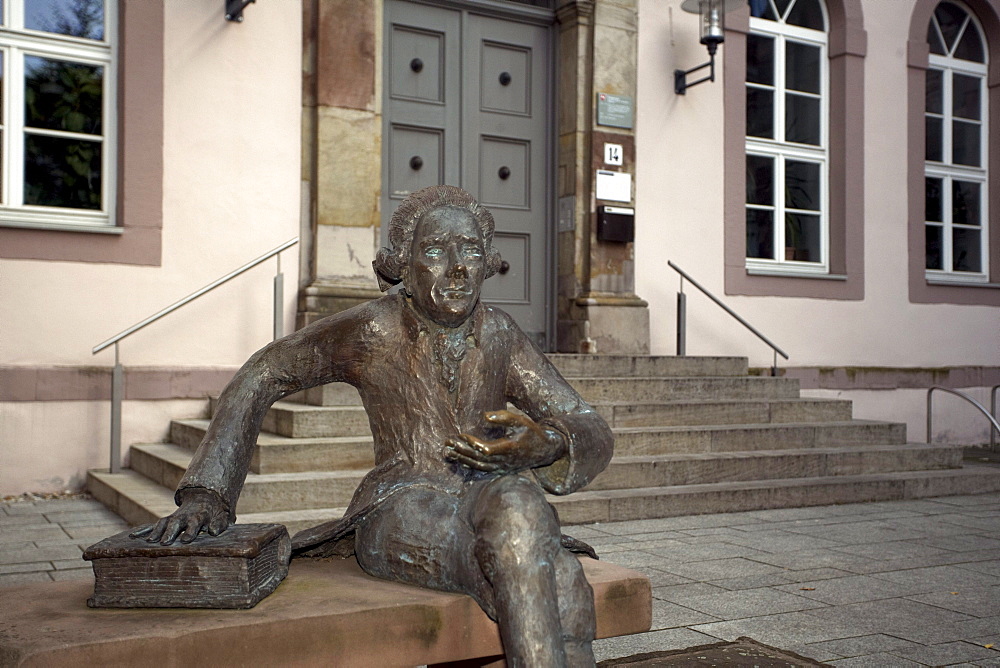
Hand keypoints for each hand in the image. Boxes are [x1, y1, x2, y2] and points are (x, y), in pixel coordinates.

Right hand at [130, 487, 229, 544]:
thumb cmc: (215, 514)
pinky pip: (152, 525)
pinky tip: (132, 537)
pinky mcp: (165, 521)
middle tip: (164, 543)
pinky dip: (142, 531)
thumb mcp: (222, 517)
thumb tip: (213, 531)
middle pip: (175, 524)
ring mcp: (173, 518)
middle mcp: (184, 517)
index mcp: (199, 517)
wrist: (205, 499)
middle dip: (170, 532)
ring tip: (149, 543)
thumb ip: (219, 524)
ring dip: (155, 532)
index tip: (186, 540)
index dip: (190, 531)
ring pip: (162, 524)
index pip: (194, 524)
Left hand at [444, 410, 567, 473]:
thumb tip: (485, 416)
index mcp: (510, 448)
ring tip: (448, 452)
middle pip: (479, 459)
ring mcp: (503, 468)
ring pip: (479, 466)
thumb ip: (504, 417)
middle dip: (462, 451)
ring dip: (462, 459)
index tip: (461, 435)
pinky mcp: (502, 470)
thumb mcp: (522, 420)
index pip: (487, 449)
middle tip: (448, 443)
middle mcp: (506, 461)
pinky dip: (470, 466)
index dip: (472, 444)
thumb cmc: (532, 432)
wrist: (544, 451)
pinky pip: (483, 470)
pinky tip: (459, 460)